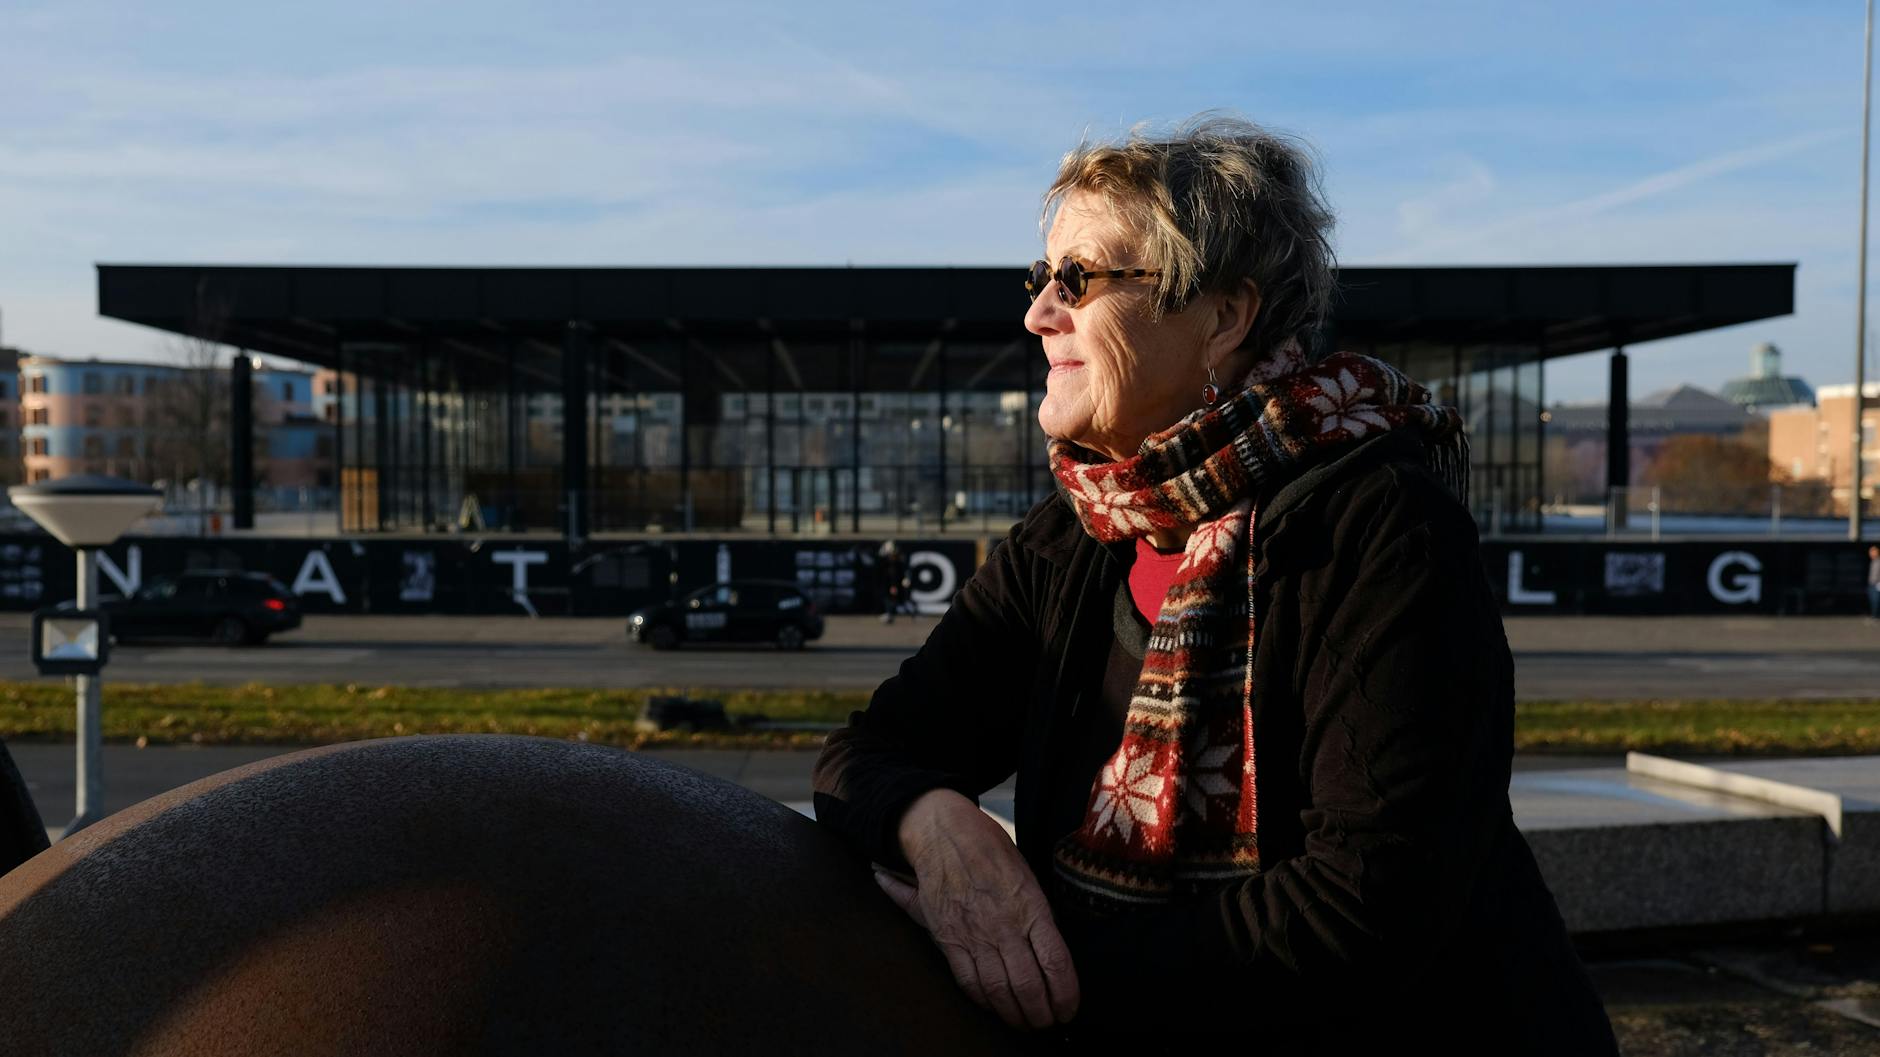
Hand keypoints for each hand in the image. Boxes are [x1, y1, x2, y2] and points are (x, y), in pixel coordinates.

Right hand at [874, 789, 1079, 1030]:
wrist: (943, 832)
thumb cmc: (989, 848)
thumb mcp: (1026, 874)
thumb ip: (1038, 914)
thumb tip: (1054, 947)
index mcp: (1030, 905)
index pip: (1056, 961)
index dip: (1066, 994)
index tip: (1069, 1009)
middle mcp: (1004, 924)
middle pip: (1028, 985)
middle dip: (1041, 1013)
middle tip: (1047, 1022)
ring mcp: (974, 934)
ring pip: (998, 989)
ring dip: (1014, 1014)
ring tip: (1024, 1022)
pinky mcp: (948, 939)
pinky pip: (967, 981)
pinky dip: (983, 1001)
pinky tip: (993, 1006)